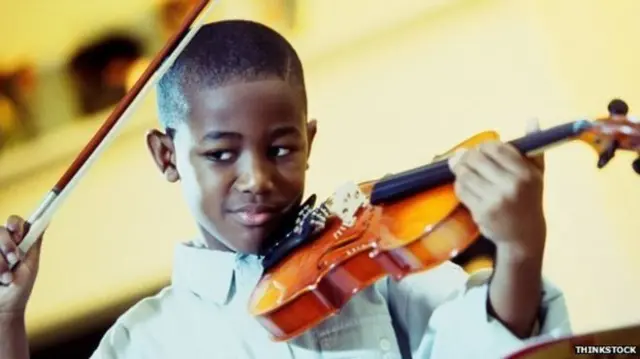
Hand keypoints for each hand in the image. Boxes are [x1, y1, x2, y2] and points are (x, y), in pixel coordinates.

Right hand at [0, 215, 43, 316]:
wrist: (4, 307)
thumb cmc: (19, 287)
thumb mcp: (31, 264)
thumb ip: (34, 242)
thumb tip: (46, 220)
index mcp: (17, 241)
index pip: (14, 222)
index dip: (15, 224)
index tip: (18, 234)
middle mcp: (2, 244)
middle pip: (0, 230)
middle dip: (7, 245)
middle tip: (14, 259)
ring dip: (0, 262)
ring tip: (6, 278)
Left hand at [448, 119, 545, 258]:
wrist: (524, 235)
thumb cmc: (530, 199)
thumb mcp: (537, 174)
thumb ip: (533, 147)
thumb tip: (533, 118)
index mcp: (526, 173)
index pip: (496, 147)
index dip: (484, 146)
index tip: (482, 151)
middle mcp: (512, 185)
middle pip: (476, 159)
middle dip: (467, 156)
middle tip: (465, 158)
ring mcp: (495, 200)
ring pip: (465, 174)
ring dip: (460, 169)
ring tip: (462, 169)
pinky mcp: (481, 212)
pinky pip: (461, 190)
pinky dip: (459, 185)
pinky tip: (465, 185)